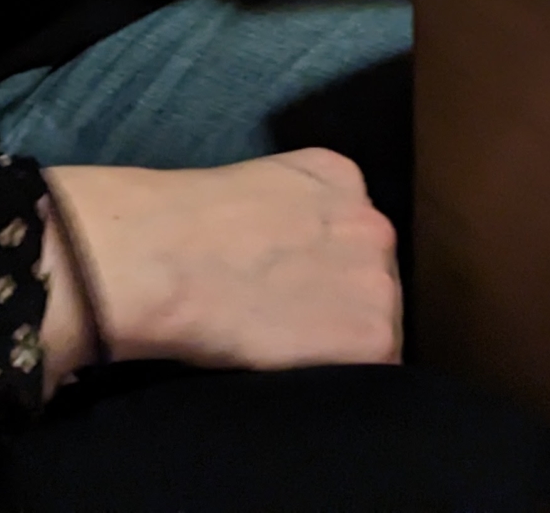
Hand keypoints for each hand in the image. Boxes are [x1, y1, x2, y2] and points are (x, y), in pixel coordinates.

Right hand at [40, 149, 399, 388]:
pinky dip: (341, 375)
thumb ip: (292, 213)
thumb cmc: (185, 222)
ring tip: (288, 342)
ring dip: (342, 336)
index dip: (322, 264)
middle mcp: (371, 219)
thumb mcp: (255, 188)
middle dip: (339, 296)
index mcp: (339, 175)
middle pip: (371, 273)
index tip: (290, 279)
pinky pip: (374, 367)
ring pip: (376, 320)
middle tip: (289, 316)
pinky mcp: (375, 335)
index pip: (351, 230)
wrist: (169, 256)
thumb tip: (291, 255)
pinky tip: (298, 364)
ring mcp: (379, 276)